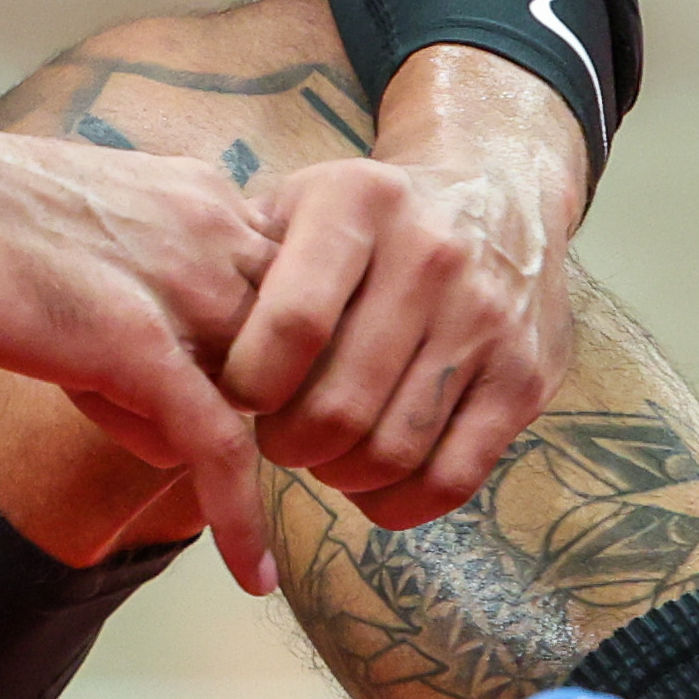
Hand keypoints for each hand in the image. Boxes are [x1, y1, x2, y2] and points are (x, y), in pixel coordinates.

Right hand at [0, 120, 284, 590]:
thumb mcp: (99, 216)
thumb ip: (151, 265)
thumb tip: (163, 334)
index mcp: (208, 197)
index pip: (293, 298)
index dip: (259, 359)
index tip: (232, 394)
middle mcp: (217, 233)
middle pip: (279, 358)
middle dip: (227, 400)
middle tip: (134, 395)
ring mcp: (184, 289)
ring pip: (248, 403)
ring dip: (188, 439)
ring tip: (95, 400)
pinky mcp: (139, 345)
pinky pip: (218, 448)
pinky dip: (242, 518)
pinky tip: (254, 576)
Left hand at [225, 45, 593, 522]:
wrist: (499, 194)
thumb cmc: (367, 218)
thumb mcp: (301, 202)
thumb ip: (237, 259)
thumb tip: (172, 339)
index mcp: (358, 204)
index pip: (292, 326)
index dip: (249, 387)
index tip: (236, 397)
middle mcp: (431, 256)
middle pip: (337, 406)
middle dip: (288, 445)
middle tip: (278, 438)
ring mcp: (486, 320)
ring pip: (392, 451)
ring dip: (339, 476)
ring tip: (323, 454)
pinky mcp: (527, 378)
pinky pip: (453, 478)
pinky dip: (397, 504)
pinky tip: (371, 484)